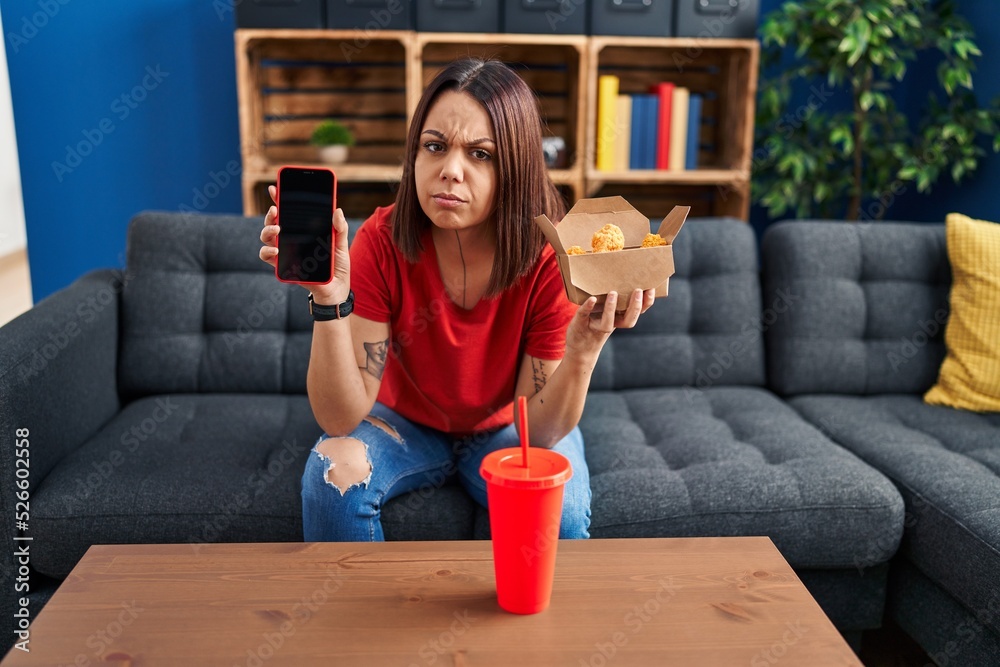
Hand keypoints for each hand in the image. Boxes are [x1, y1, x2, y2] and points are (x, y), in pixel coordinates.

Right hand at [258, 184, 350, 304]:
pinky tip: (275, 250)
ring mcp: (286, 253)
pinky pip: (268, 257)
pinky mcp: (284, 267)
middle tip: (275, 210)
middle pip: (273, 222)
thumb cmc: (338, 267)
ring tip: (276, 229)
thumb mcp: (341, 245)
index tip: (275, 188)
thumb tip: (337, 210)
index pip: (289, 213)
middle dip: (270, 214)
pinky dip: (268, 252)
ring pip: (266, 238)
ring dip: (267, 230)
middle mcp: (291, 240)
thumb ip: (339, 228)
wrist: (336, 290)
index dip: (280, 200)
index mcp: (304, 231)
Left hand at [564, 288, 655, 361]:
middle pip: (628, 320)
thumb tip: (626, 275)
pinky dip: (588, 306)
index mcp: (621, 319)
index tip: (651, 288)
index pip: (638, 312)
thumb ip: (617, 300)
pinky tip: (592, 298)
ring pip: (608, 322)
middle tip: (638, 290)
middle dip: (635, 306)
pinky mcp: (581, 323)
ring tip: (613, 293)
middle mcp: (612, 324)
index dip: (646, 302)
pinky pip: (585, 314)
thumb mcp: (609, 313)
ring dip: (611, 308)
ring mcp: (597, 326)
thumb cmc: (596, 323)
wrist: (580, 348)